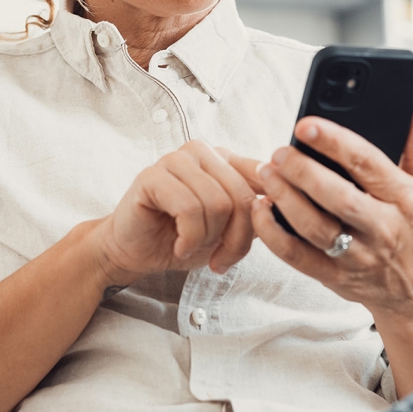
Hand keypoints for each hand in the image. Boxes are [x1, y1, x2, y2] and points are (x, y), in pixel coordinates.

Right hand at [95, 140, 260, 286]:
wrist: (135, 251)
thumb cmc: (181, 238)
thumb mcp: (229, 229)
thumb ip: (253, 213)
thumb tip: (277, 205)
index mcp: (224, 158)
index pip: (262, 180)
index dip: (258, 220)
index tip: (240, 247)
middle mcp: (202, 152)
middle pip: (241, 196)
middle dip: (235, 239)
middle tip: (219, 259)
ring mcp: (175, 159)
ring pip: (217, 203)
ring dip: (207, 239)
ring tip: (191, 247)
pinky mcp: (152, 175)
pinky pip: (189, 208)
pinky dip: (189, 238)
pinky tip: (179, 245)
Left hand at [230, 109, 412, 323]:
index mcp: (405, 200)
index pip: (367, 163)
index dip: (334, 141)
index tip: (306, 125)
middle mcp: (383, 228)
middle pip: (337, 196)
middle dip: (302, 170)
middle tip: (279, 152)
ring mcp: (358, 256)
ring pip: (313, 226)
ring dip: (284, 198)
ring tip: (266, 174)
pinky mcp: (335, 277)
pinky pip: (297, 255)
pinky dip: (273, 233)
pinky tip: (261, 209)